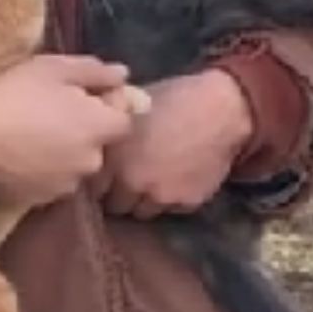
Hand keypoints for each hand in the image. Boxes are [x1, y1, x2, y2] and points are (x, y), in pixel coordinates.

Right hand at [0, 55, 136, 204]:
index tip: (83, 94)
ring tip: (34, 133)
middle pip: (100, 144)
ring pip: (76, 163)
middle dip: (86, 129)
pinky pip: (54, 179)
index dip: (108, 106)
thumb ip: (95, 71)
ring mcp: (67, 184)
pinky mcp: (43, 199)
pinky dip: (46, 167)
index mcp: (99, 128)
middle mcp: (91, 161)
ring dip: (66, 149)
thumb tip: (123, 74)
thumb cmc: (12, 95)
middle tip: (54, 111)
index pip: (124, 120)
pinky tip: (22, 152)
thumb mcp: (53, 68)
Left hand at [97, 70, 253, 218]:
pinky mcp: (185, 204)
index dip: (99, 181)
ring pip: (142, 212)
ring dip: (145, 200)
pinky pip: (171, 209)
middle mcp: (131, 183)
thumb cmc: (173, 99)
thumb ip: (110, 134)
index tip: (107, 174)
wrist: (220, 109)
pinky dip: (173, 197)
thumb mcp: (132, 108)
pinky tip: (180, 176)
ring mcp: (159, 197)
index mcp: (113, 157)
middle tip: (133, 176)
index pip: (92, 188)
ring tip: (157, 178)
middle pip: (115, 206)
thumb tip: (95, 144)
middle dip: (120, 194)